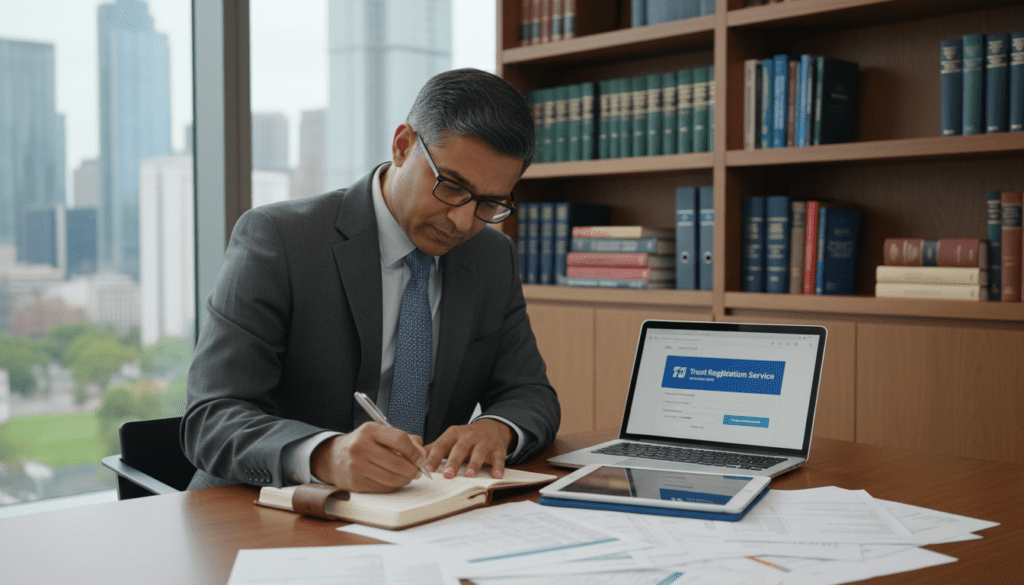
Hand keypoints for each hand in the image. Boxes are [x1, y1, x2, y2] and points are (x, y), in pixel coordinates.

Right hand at [310, 422, 427, 492]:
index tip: (421, 458)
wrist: (334, 457)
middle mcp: (360, 447)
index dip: (415, 451)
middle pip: (397, 462)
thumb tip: (422, 454)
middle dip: (413, 469)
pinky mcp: (356, 483)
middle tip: (418, 471)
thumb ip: (404, 439)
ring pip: (392, 478)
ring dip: (406, 479)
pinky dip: (394, 486)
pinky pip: (383, 488)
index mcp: (369, 430)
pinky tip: (394, 480)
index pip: (400, 439)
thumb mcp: (380, 432)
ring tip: (408, 476)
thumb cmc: (364, 443)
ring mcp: (356, 466)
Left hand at [424, 419, 513, 479]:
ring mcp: (484, 442)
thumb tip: (414, 458)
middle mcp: (469, 436)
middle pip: (460, 449)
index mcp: (454, 434)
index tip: (427, 469)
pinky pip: (499, 458)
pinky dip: (498, 467)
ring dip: (474, 464)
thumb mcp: (450, 439)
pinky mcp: (498, 448)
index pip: (442, 445)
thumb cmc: (466, 438)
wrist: (492, 427)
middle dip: (453, 462)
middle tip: (447, 475)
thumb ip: (434, 448)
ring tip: (469, 475)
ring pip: (479, 453)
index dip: (434, 457)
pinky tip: (496, 475)